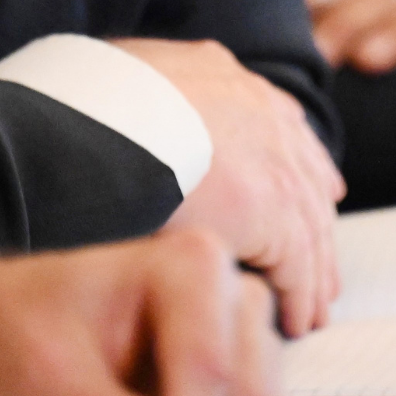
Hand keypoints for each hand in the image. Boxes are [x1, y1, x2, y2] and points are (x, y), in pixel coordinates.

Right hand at [112, 38, 343, 336]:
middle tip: (319, 261)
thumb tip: (129, 110)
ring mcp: (269, 156)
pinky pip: (296, 263)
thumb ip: (141, 97)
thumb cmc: (76, 109)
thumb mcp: (112, 81)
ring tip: (310, 308)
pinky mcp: (271, 208)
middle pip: (301, 172)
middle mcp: (253, 108)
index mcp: (217, 74)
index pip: (274, 119)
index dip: (294, 160)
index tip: (314, 188)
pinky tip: (294, 321)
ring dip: (311, 268)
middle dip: (311, 219)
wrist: (84, 126)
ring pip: (307, 222)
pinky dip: (298, 295)